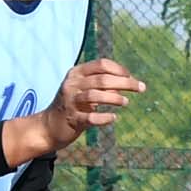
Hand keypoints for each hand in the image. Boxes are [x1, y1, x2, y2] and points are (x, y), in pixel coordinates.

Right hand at [5, 59, 145, 162]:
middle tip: (141, 88)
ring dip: (114, 98)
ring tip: (126, 102)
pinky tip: (113, 118)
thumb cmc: (73, 106)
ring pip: (95, 96)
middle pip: (102, 79)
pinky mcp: (72, 119)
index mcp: (76, 73)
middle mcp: (72, 85)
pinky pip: (90, 117)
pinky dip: (104, 118)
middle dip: (125, 83)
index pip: (101, 64)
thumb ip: (104, 85)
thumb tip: (128, 83)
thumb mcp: (85, 90)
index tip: (131, 77)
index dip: (119, 69)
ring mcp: (71, 102)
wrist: (49, 126)